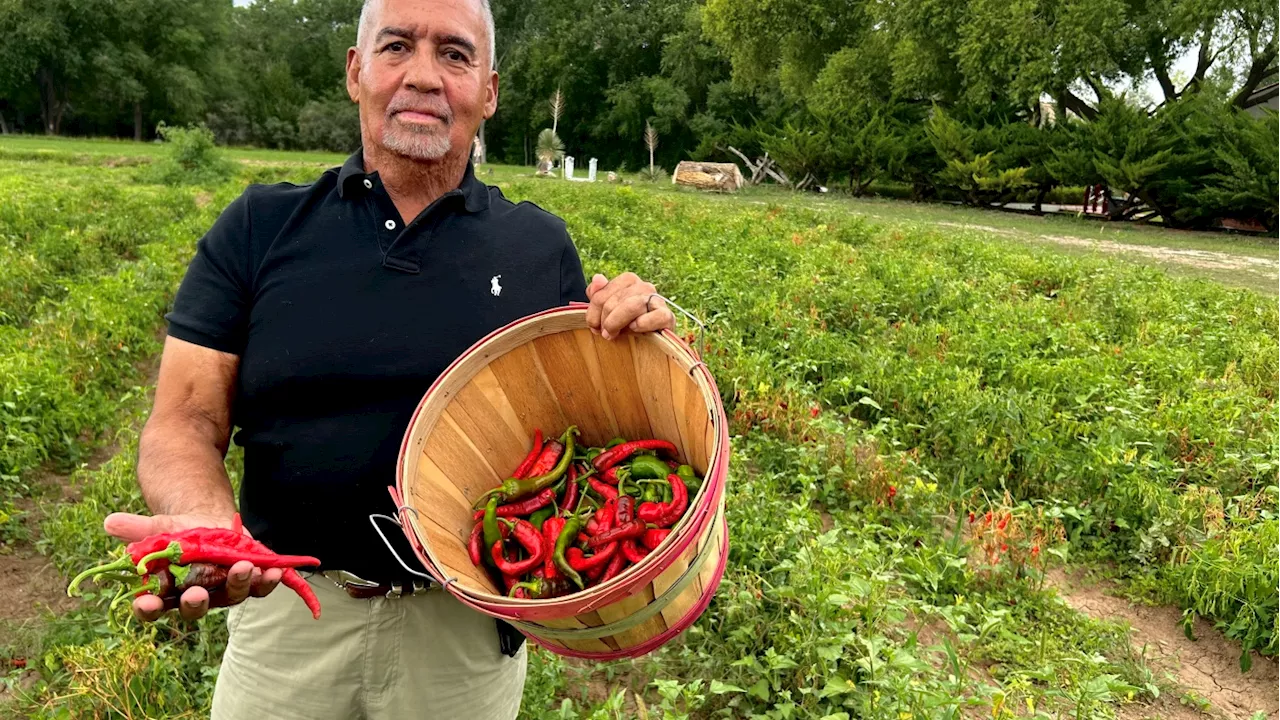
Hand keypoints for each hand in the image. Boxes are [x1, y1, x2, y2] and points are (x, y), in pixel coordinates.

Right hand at [103, 512, 282, 622]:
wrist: (210, 522)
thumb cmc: (179, 532)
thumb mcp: (159, 528)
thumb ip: (138, 529)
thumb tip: (110, 522)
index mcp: (165, 592)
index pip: (151, 608)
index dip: (148, 608)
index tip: (146, 603)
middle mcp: (194, 598)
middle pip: (193, 608)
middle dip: (196, 602)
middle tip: (197, 594)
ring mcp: (223, 592)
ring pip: (230, 596)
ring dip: (238, 584)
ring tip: (245, 568)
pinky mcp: (248, 582)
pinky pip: (259, 587)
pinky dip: (267, 580)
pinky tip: (275, 571)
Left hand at [585, 272, 675, 339]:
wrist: (649, 345)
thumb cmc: (625, 325)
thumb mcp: (607, 311)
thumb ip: (598, 295)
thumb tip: (597, 278)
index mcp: (628, 280)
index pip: (603, 291)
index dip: (593, 311)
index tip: (593, 326)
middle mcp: (644, 286)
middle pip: (615, 299)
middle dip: (604, 320)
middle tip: (603, 334)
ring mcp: (658, 300)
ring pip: (632, 305)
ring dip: (617, 322)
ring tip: (611, 335)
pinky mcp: (668, 317)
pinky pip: (656, 316)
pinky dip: (643, 324)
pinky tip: (635, 329)